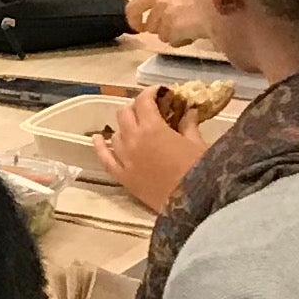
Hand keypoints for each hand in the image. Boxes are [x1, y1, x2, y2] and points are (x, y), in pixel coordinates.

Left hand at [105, 85, 200, 211]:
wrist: (193, 205)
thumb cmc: (201, 171)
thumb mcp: (198, 144)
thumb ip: (189, 125)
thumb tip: (190, 110)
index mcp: (153, 128)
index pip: (144, 101)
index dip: (151, 93)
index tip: (161, 93)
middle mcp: (133, 139)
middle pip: (125, 113)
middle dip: (137, 107)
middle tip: (151, 109)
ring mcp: (125, 159)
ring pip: (115, 133)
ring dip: (125, 126)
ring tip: (136, 125)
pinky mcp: (122, 177)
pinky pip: (104, 158)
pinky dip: (100, 146)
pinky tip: (98, 138)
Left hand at [126, 0, 209, 47]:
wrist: (223, 0)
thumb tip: (169, 6)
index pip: (132, 7)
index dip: (134, 19)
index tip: (140, 27)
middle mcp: (159, 3)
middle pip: (150, 26)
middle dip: (162, 29)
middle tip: (178, 26)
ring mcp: (166, 17)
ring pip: (162, 36)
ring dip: (173, 35)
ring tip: (189, 28)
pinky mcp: (174, 29)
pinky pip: (173, 42)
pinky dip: (182, 41)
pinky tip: (193, 33)